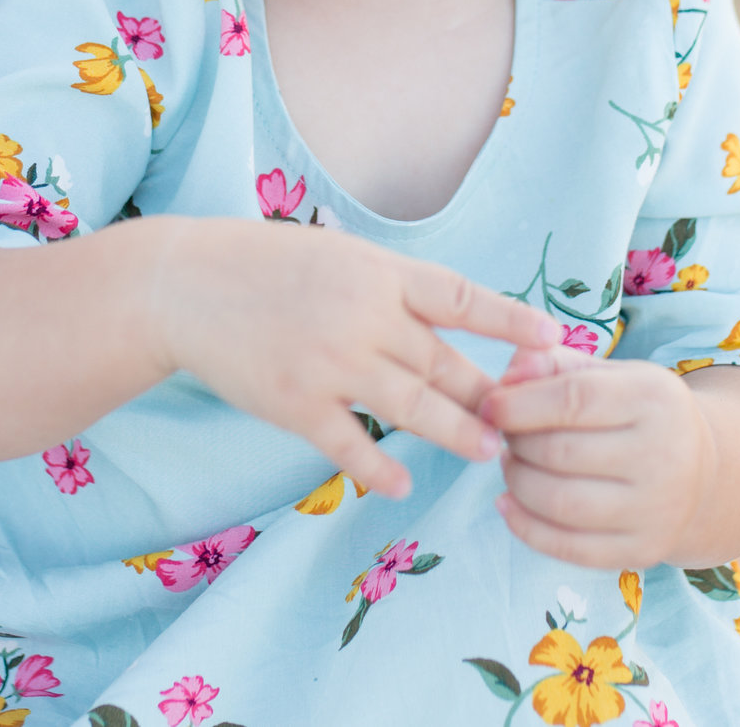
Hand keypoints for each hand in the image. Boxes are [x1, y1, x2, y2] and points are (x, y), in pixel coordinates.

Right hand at [146, 216, 558, 498]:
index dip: (510, 321)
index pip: (460, 298)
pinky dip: (379, 468)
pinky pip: (352, 446)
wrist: (184, 286)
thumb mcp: (337, 255)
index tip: (554, 340)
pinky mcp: (296, 404)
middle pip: (445, 363)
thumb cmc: (265, 266)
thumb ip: (391, 285)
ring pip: (414, 408)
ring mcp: (331, 364)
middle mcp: (362, 316)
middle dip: (490, 394)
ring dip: (457, 434)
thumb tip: (452, 314)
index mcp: (377, 272)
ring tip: (489, 453)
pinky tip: (401, 484)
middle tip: (528, 421)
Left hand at [477, 345, 718, 568]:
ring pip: (560, 503)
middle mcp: (663, 456)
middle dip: (515, 442)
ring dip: (516, 482)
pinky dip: (524, 526)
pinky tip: (508, 503)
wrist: (703, 474)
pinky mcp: (643, 550)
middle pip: (560, 452)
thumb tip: (508, 372)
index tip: (487, 405)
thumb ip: (554, 364)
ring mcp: (656, 510)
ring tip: (511, 463)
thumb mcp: (609, 374)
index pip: (573, 399)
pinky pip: (568, 547)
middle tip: (502, 435)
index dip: (519, 404)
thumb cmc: (638, 414)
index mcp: (654, 399)